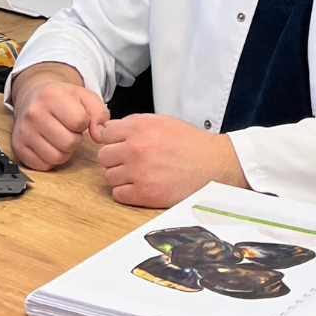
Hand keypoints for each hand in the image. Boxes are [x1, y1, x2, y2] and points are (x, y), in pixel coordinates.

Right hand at [10, 63, 107, 171]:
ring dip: (64, 151)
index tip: (78, 118)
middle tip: (69, 130)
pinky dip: (51, 159)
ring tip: (60, 137)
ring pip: (56, 157)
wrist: (32, 96)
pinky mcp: (18, 147)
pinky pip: (43, 165)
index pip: (79, 122)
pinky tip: (50, 145)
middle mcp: (34, 113)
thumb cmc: (61, 98)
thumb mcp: (84, 96)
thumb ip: (99, 113)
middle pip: (69, 142)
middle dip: (75, 138)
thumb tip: (99, 136)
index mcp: (51, 95)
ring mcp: (23, 131)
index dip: (84, 123)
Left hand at [94, 113, 245, 208]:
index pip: (105, 134)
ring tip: (138, 174)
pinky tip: (140, 186)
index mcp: (140, 128)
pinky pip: (118, 194)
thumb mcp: (162, 122)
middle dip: (114, 159)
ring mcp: (139, 172)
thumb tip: (109, 129)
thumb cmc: (190, 144)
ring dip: (120, 176)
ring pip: (108, 176)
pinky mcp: (145, 194)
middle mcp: (136, 149)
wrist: (212, 165)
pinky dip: (126, 192)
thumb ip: (135, 123)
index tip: (119, 145)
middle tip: (129, 161)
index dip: (112, 140)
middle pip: (103, 156)